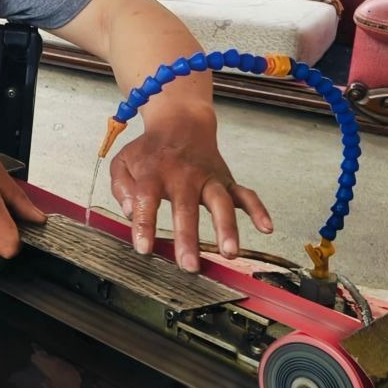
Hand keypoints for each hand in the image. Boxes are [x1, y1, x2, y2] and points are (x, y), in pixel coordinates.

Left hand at [107, 113, 271, 271]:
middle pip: (186, 207)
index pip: (148, 199)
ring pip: (220, 202)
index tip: (144, 248)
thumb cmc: (150, 150)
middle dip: (188, 237)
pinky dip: (258, 209)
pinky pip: (245, 194)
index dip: (144, 224)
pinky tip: (266, 227)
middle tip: (189, 265)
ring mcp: (208, 178)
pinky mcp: (226, 180)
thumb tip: (131, 211)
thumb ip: (122, 187)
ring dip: (226, 227)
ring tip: (229, 252)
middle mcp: (184, 175)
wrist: (180, 123)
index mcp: (155, 172)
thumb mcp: (124, 162)